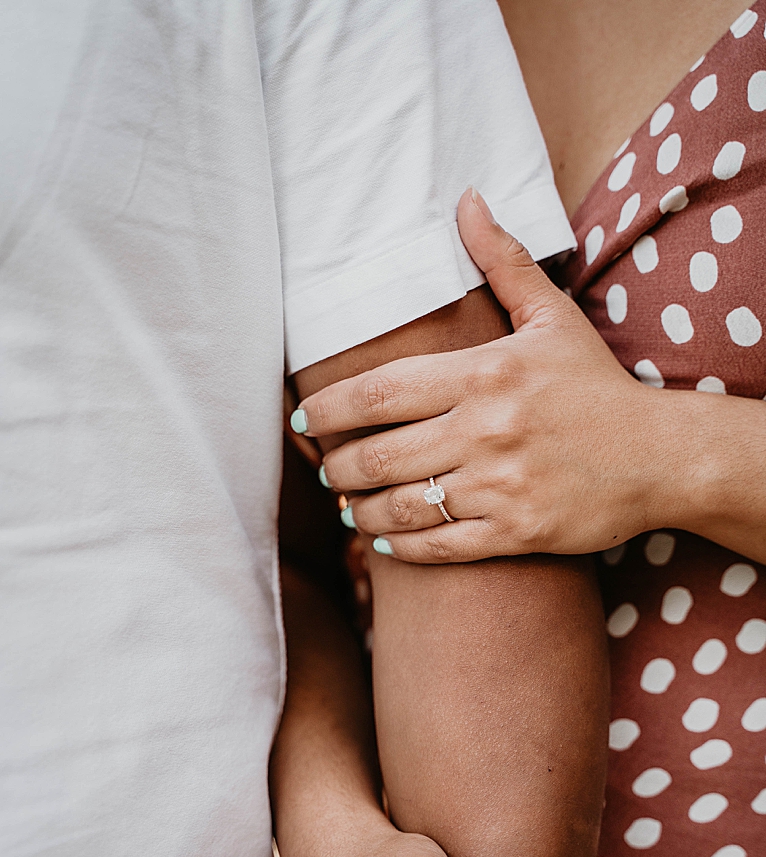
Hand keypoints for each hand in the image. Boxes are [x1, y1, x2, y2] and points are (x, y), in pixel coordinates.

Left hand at [295, 187, 668, 562]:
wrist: (664, 455)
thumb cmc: (594, 384)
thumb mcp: (550, 317)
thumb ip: (501, 261)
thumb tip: (467, 199)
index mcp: (485, 374)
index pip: (377, 393)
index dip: (327, 410)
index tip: (303, 420)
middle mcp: (487, 430)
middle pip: (376, 456)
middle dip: (337, 468)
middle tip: (326, 470)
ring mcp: (501, 485)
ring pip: (399, 506)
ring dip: (360, 511)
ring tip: (348, 505)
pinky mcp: (517, 531)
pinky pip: (437, 546)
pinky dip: (400, 545)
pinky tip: (384, 537)